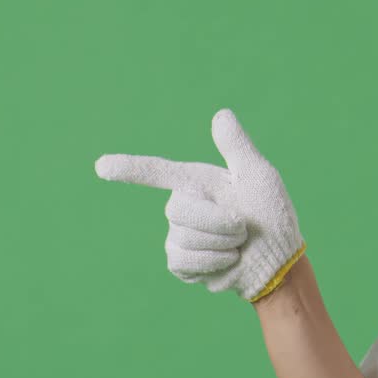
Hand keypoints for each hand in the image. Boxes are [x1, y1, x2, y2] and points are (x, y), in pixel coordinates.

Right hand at [95, 107, 305, 301]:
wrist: (277, 260)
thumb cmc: (271, 215)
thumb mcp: (259, 176)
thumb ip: (237, 148)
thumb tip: (221, 113)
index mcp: (197, 181)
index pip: (157, 171)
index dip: (129, 168)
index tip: (100, 166)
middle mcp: (183, 205)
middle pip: (178, 209)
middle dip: (218, 221)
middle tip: (243, 227)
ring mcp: (178, 235)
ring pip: (184, 238)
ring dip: (221, 244)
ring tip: (238, 244)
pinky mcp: (180, 262)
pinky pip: (183, 262)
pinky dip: (212, 263)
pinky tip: (226, 261)